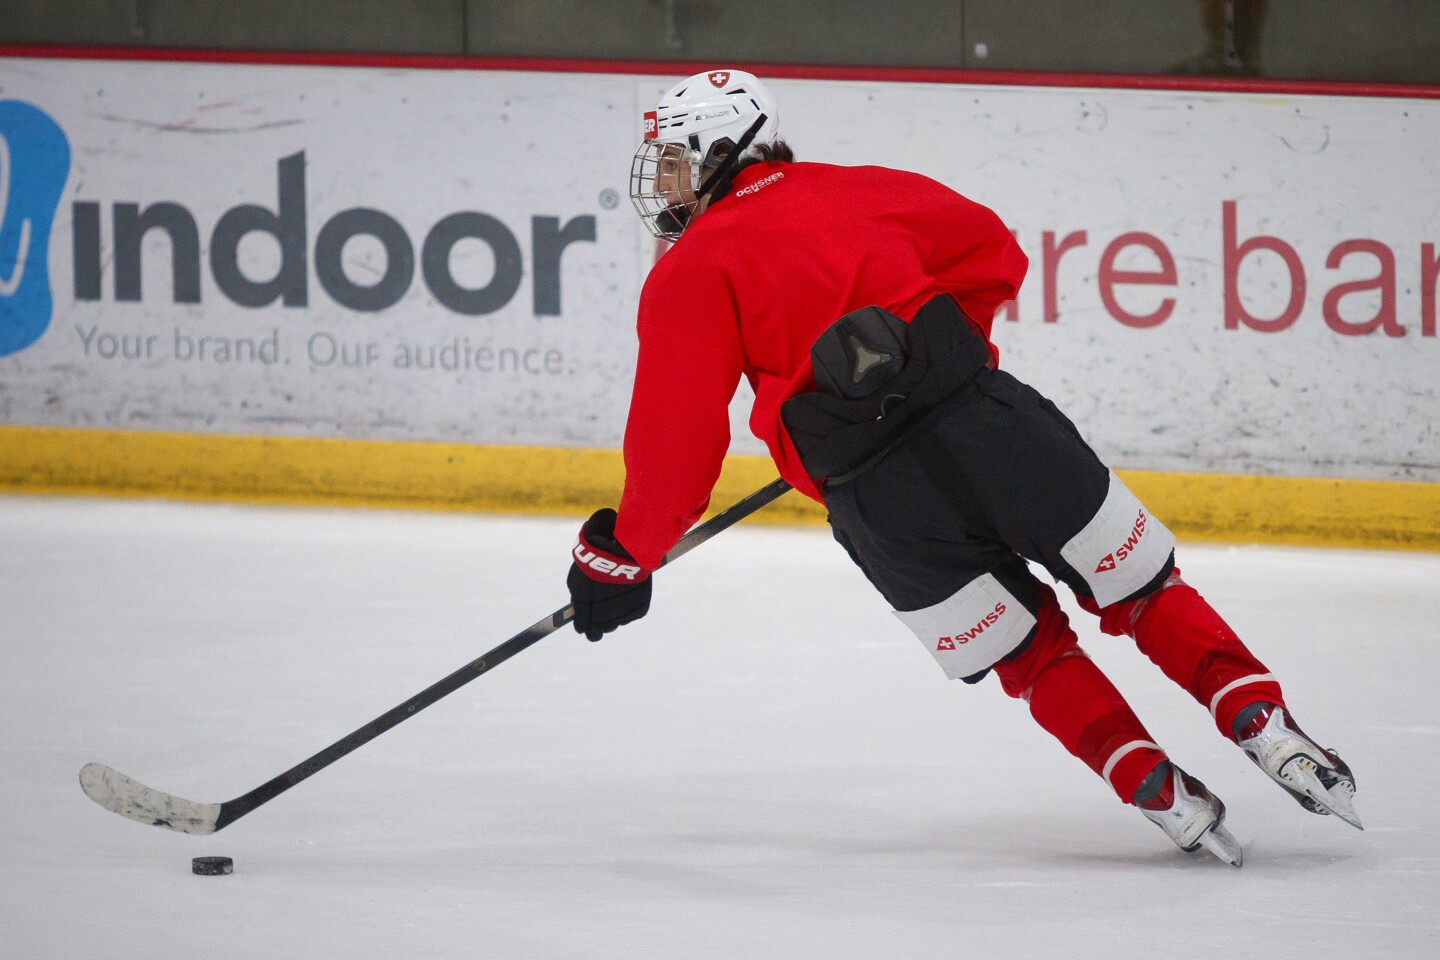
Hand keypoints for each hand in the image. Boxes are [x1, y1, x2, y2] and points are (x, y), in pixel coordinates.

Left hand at [567, 508, 652, 640]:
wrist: (625, 548)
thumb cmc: (598, 555)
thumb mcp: (579, 575)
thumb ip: (579, 594)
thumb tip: (579, 608)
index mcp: (585, 606)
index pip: (583, 627)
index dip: (583, 626)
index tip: (584, 627)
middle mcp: (603, 613)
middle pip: (600, 630)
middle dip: (598, 625)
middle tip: (599, 621)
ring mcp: (622, 612)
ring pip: (616, 623)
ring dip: (614, 616)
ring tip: (616, 601)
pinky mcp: (639, 608)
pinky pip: (631, 615)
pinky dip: (629, 609)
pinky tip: (627, 596)